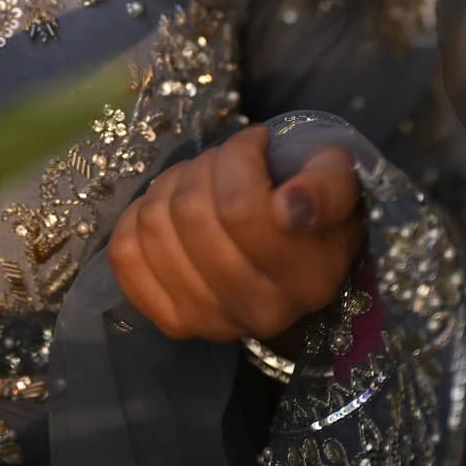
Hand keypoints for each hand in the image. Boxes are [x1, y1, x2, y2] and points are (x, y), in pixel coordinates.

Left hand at [107, 125, 362, 342]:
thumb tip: (289, 207)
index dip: (239, 158)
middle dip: (203, 168)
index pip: (241, 209)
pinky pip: (126, 255)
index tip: (258, 143)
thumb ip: (325, 186)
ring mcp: (211, 321)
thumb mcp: (339, 180)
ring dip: (170, 186)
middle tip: (225, 162)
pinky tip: (167, 211)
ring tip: (199, 184)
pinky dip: (135, 217)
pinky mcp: (172, 319)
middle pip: (192, 214)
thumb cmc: (315, 206)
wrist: (295, 262)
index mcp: (307, 278)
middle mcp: (260, 312)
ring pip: (154, 227)